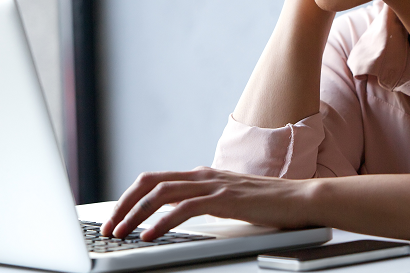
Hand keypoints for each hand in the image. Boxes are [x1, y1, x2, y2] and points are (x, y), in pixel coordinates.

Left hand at [101, 167, 312, 240]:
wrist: (300, 199)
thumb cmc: (268, 204)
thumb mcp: (229, 200)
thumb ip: (206, 202)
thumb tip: (180, 215)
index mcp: (202, 175)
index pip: (155, 180)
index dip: (130, 198)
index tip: (116, 218)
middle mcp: (203, 175)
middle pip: (150, 182)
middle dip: (124, 204)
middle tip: (109, 228)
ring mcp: (214, 185)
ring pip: (161, 193)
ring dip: (135, 214)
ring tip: (121, 233)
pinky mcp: (224, 199)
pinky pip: (184, 208)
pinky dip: (161, 222)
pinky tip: (150, 235)